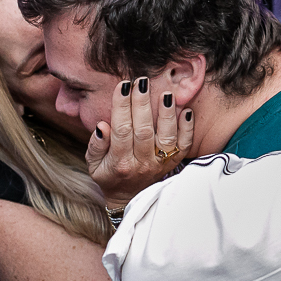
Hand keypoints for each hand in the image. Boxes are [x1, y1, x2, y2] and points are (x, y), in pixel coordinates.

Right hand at [86, 78, 193, 207]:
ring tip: (166, 93)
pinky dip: (187, 129)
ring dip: (167, 114)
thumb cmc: (109, 175)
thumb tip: (102, 125)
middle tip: (141, 81)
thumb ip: (96, 145)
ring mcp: (160, 163)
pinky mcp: (173, 162)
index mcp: (120, 162)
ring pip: (167, 137)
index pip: (121, 129)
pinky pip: (184, 145)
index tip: (123, 86)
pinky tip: (186, 111)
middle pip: (144, 130)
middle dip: (142, 103)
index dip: (122, 106)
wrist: (129, 198)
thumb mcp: (93, 165)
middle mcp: (142, 162)